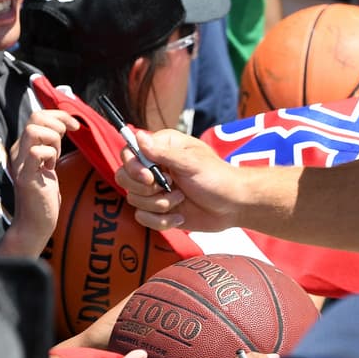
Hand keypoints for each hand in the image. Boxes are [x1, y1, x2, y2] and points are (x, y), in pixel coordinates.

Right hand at [1, 109, 78, 256]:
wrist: (35, 222)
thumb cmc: (44, 194)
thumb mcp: (48, 162)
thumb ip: (51, 144)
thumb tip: (65, 123)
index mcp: (24, 146)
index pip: (38, 115)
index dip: (59, 115)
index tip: (73, 126)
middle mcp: (18, 151)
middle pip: (35, 117)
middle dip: (57, 124)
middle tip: (65, 141)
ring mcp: (20, 163)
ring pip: (34, 131)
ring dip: (53, 139)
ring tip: (55, 156)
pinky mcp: (25, 176)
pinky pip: (37, 153)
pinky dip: (50, 155)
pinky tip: (51, 168)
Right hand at [120, 128, 244, 232]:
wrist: (233, 205)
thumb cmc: (217, 178)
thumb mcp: (191, 163)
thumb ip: (163, 153)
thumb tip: (139, 136)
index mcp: (162, 148)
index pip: (129, 153)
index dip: (133, 167)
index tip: (149, 177)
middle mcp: (155, 167)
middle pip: (125, 178)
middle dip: (146, 189)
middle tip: (169, 188)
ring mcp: (156, 189)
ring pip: (134, 200)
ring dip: (159, 205)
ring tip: (181, 199)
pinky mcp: (159, 210)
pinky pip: (143, 218)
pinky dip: (162, 221)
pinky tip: (180, 216)